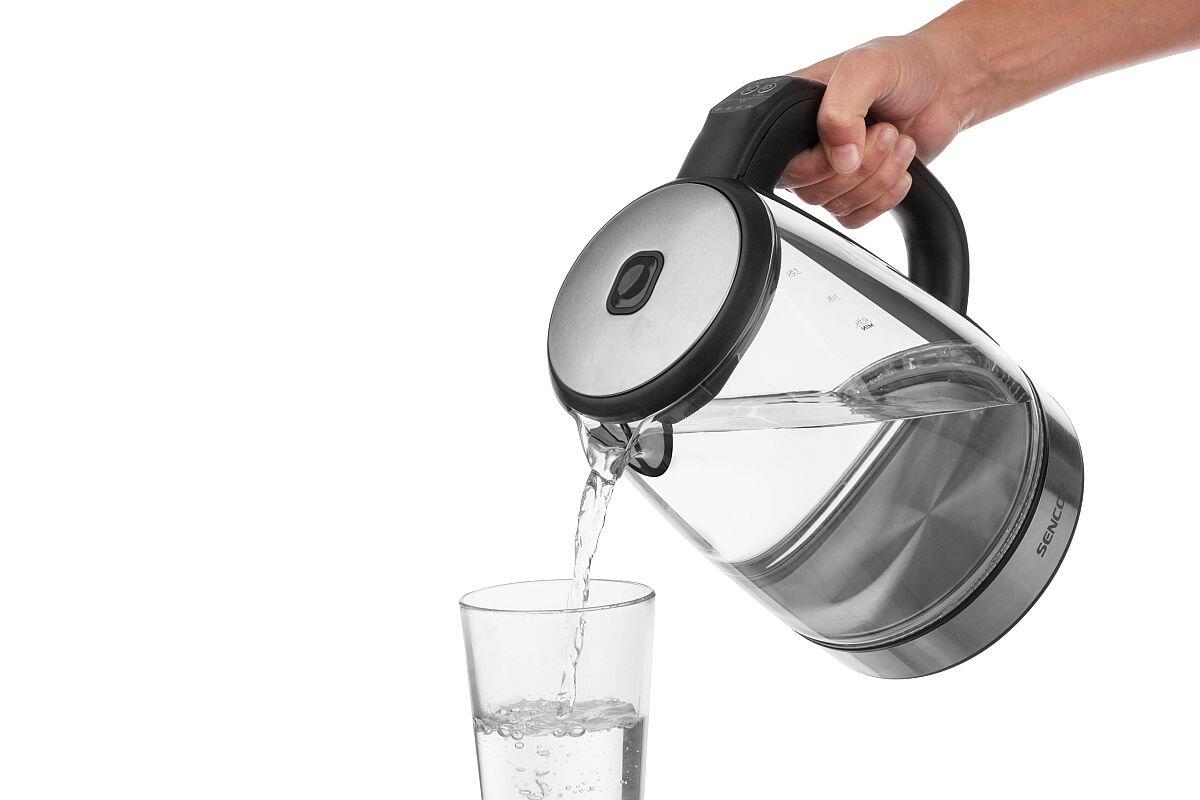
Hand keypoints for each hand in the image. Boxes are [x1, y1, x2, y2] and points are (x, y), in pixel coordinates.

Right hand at [783, 32, 971, 227]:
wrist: (947, 84)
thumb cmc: (905, 66)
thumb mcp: (866, 67)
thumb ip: (841, 110)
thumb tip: (840, 160)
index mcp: (792, 111)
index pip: (784, 160)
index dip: (820, 159)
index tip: (859, 131)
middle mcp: (806, 144)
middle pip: (809, 190)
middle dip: (861, 166)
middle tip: (887, 131)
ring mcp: (830, 170)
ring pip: (835, 205)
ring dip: (878, 177)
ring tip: (899, 141)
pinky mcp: (856, 191)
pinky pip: (854, 218)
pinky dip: (883, 199)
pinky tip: (900, 169)